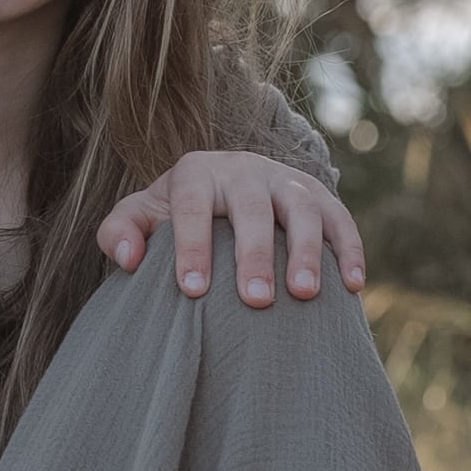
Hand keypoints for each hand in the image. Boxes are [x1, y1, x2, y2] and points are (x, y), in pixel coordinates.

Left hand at [99, 150, 364, 303]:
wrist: (225, 188)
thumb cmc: (177, 214)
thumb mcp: (142, 214)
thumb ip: (119, 230)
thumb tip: (128, 257)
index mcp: (198, 172)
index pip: (192, 205)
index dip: (192, 246)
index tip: (193, 290)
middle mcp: (245, 170)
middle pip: (252, 206)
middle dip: (254, 254)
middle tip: (255, 301)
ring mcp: (286, 181)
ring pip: (303, 208)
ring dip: (307, 251)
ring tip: (304, 295)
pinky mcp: (320, 196)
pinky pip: (341, 219)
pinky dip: (350, 250)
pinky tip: (352, 286)